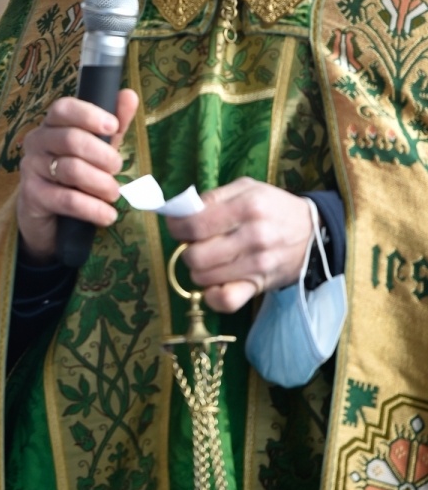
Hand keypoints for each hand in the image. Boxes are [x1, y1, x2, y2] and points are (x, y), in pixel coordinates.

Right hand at [17, 88, 138, 262]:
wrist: (48, 216)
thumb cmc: (74, 173)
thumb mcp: (97, 148)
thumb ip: (113, 125)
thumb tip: (129, 95)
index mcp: (52, 124)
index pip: (63, 108)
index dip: (89, 114)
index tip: (113, 125)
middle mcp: (37, 142)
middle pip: (71, 139)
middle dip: (102, 155)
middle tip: (118, 167)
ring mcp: (32, 168)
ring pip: (71, 170)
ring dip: (100, 183)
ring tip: (114, 193)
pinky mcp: (33, 196)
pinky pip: (67, 199)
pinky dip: (93, 208)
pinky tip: (108, 215)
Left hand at [164, 178, 313, 312]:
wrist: (313, 233)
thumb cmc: (273, 207)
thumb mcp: (247, 188)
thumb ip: (213, 197)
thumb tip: (180, 211)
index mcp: (247, 206)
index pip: (194, 224)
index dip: (176, 227)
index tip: (177, 226)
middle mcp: (253, 236)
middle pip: (195, 255)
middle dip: (187, 250)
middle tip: (195, 243)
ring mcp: (257, 265)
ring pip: (204, 277)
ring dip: (198, 270)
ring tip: (208, 259)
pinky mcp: (259, 286)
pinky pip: (226, 301)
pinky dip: (212, 296)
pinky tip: (214, 284)